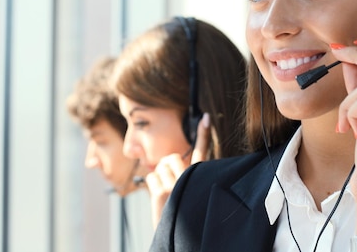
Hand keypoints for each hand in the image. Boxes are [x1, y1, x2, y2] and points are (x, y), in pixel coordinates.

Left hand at [146, 112, 210, 227]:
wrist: (181, 240)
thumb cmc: (186, 217)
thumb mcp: (191, 195)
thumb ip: (188, 178)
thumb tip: (169, 163)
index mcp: (201, 179)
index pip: (202, 152)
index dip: (204, 134)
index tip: (206, 117)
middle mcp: (190, 180)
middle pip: (173, 157)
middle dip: (167, 166)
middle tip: (170, 179)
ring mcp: (176, 187)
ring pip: (159, 167)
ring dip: (160, 177)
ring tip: (166, 192)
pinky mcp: (162, 194)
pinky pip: (151, 178)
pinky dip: (152, 185)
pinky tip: (159, 197)